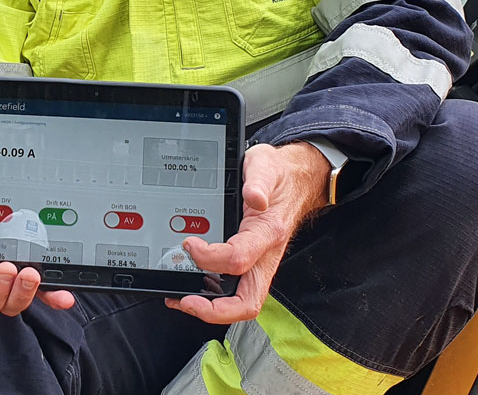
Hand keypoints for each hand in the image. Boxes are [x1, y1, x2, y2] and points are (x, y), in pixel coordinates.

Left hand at [166, 142, 330, 323]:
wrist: (296, 180)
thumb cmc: (279, 176)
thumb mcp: (266, 166)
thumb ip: (259, 180)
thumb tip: (254, 197)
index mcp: (267, 233)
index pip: (238, 259)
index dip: (209, 258)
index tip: (189, 245)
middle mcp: (264, 254)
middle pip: (246, 302)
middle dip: (215, 310)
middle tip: (185, 301)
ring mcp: (258, 263)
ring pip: (240, 301)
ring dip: (211, 308)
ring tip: (181, 300)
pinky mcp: (251, 263)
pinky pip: (234, 289)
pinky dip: (212, 296)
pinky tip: (191, 286)